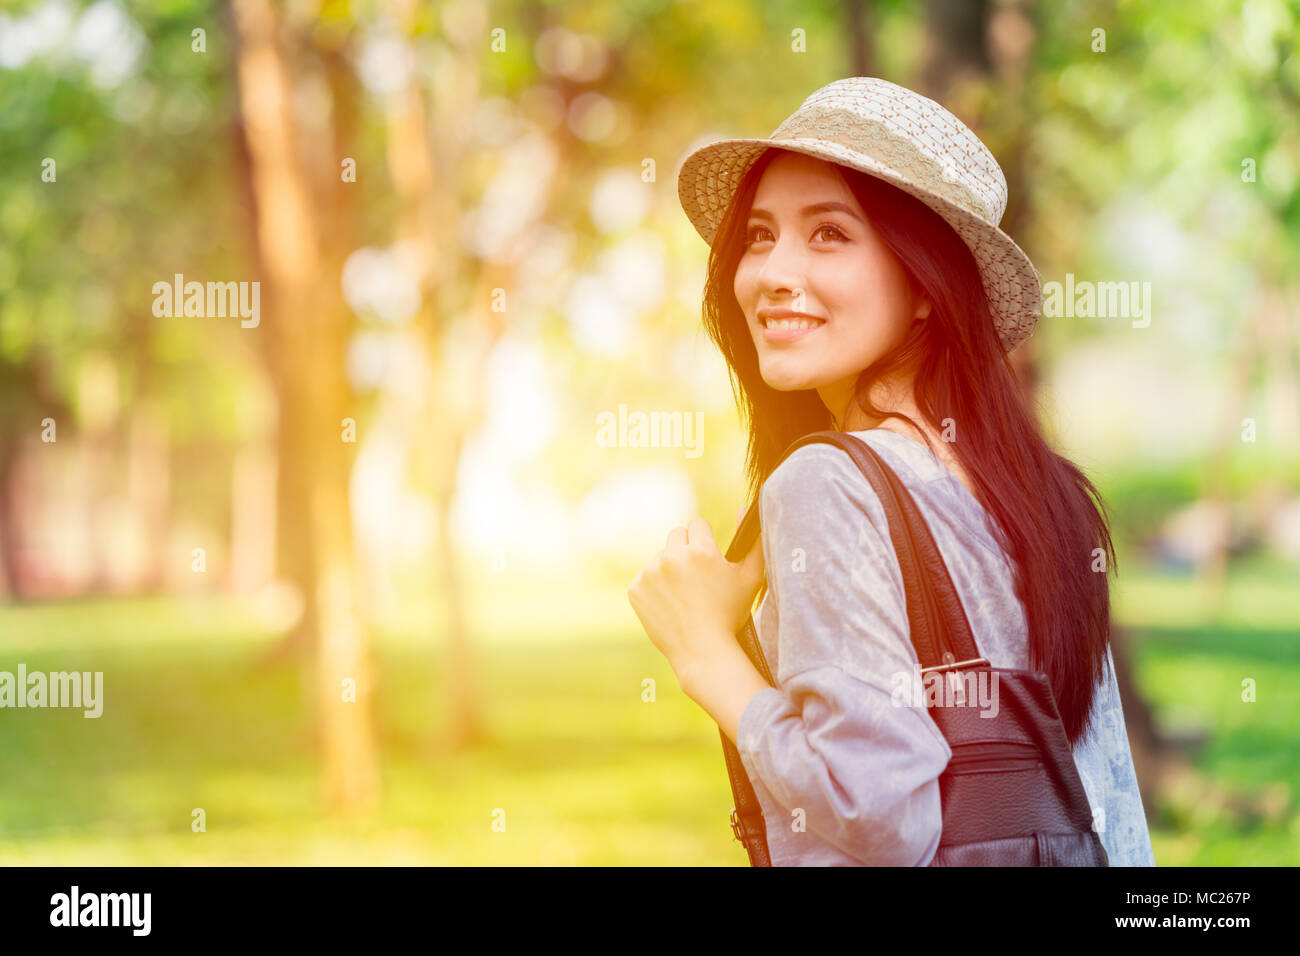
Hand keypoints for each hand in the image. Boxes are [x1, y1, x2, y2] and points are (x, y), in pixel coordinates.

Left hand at [628, 515, 764, 681]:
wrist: (702, 652)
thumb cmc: (731, 614)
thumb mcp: (751, 577)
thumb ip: (753, 541)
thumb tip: (744, 507)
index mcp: (701, 551)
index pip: (698, 525)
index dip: (705, 543)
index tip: (708, 562)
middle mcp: (672, 557)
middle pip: (677, 535)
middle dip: (686, 550)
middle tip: (696, 577)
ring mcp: (650, 573)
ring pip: (660, 557)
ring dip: (670, 569)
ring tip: (684, 595)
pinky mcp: (635, 589)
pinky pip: (644, 577)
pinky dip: (654, 588)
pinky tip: (669, 604)